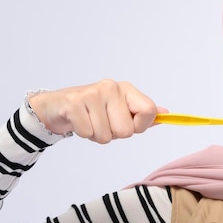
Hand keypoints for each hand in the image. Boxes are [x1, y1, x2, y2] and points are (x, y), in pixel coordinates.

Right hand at [28, 79, 163, 143]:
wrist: (57, 106)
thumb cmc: (93, 110)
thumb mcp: (120, 110)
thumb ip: (142, 113)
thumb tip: (166, 114)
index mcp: (127, 89)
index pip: (149, 112)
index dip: (140, 126)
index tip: (128, 124)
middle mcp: (111, 87)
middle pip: (126, 130)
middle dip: (113, 134)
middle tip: (101, 122)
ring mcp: (92, 93)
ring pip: (106, 135)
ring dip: (96, 135)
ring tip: (89, 121)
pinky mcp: (74, 103)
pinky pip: (88, 133)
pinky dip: (83, 133)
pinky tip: (78, 122)